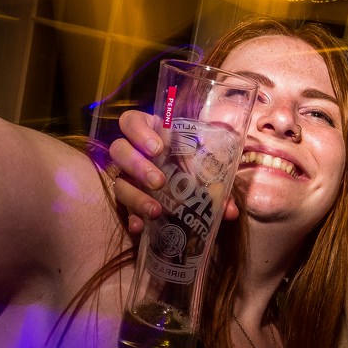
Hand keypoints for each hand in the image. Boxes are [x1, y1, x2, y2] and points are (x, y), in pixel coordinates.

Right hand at [106, 109, 241, 234]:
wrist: (187, 196)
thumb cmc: (196, 170)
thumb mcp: (206, 169)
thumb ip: (218, 183)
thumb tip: (230, 210)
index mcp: (150, 133)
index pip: (131, 121)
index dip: (138, 131)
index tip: (157, 148)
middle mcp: (132, 153)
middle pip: (118, 149)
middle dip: (137, 165)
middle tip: (158, 181)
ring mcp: (126, 177)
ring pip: (118, 181)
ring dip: (135, 196)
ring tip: (156, 210)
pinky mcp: (126, 200)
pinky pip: (122, 209)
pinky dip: (131, 217)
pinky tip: (140, 226)